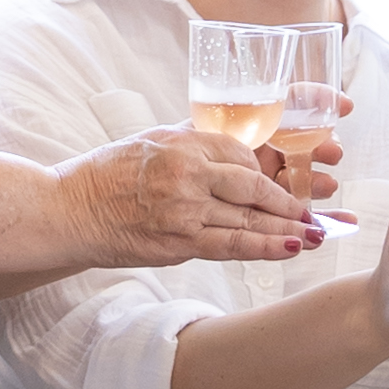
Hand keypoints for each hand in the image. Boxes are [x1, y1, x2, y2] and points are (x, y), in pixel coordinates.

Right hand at [76, 125, 319, 270]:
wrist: (68, 211)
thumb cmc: (107, 173)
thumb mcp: (152, 140)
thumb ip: (193, 141)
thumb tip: (234, 143)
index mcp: (183, 142)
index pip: (243, 152)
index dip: (271, 167)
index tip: (289, 176)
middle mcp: (188, 173)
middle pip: (255, 185)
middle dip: (292, 199)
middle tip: (320, 208)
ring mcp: (184, 210)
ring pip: (250, 219)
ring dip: (289, 228)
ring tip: (319, 233)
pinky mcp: (178, 243)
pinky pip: (232, 246)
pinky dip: (265, 247)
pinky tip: (291, 248)